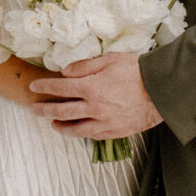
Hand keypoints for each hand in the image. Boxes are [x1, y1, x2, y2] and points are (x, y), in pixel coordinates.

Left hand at [30, 51, 162, 141]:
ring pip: (75, 128)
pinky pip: (92, 135)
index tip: (33, 87)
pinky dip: (80, 133)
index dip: (44, 87)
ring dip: (60, 126)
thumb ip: (85, 66)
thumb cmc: (138, 71)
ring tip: (52, 123)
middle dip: (44, 110)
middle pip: (62, 111)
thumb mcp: (110, 60)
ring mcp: (105, 122)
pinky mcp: (115, 131)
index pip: (60, 88)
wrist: (163, 90)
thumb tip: (65, 72)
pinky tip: (76, 130)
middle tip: (33, 109)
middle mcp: (95, 107)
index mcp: (92, 87)